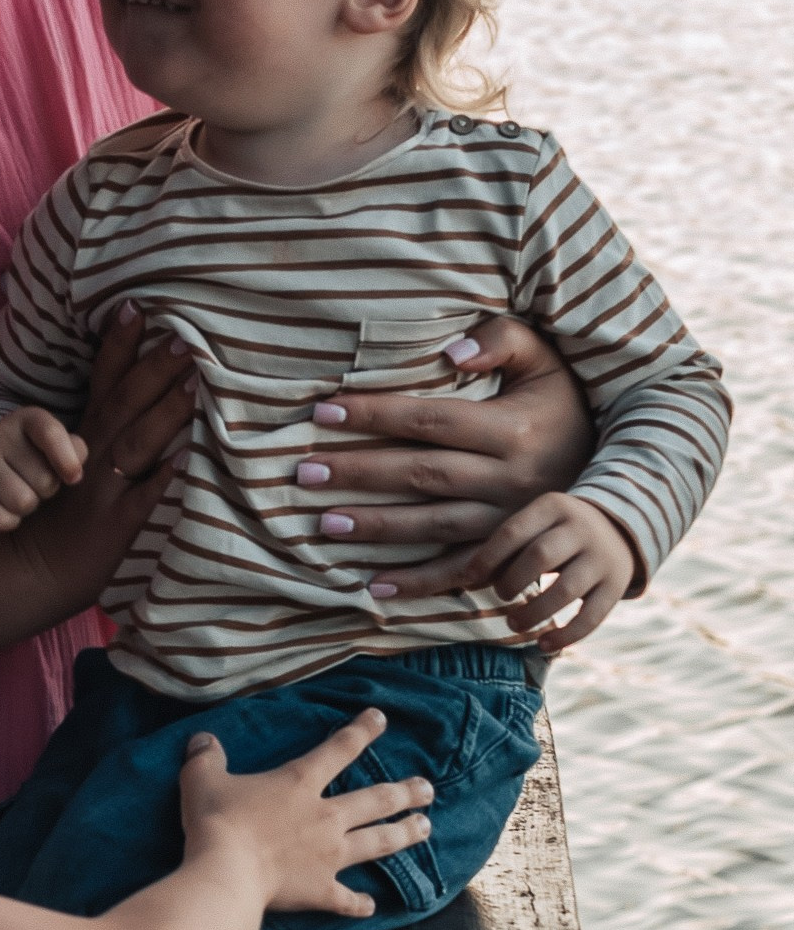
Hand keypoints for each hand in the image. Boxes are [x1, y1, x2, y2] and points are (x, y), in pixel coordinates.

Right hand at [0, 303, 194, 655]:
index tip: (136, 307)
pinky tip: (187, 459)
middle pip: (123, 403)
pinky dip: (163, 479)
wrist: (27, 570)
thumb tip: (136, 397)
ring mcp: (100, 488)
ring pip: (133, 442)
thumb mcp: (67, 466)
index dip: (118, 346)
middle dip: (153, 369)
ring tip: (195, 384)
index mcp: (80, 437)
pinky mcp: (112, 524)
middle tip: (183, 338)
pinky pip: (141, 499)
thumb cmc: (55, 515)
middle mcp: (88, 457)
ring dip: (166, 411)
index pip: (101, 381)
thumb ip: (99, 431)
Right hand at [0, 408, 85, 530]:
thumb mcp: (48, 443)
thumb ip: (73, 450)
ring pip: (23, 503)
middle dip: (46, 490)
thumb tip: (75, 471)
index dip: (68, 461)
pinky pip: (1, 520)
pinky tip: (0, 506)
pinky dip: (8, 521)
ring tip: (17, 492)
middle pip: (46, 482)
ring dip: (27, 507)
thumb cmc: (23, 454)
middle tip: (31, 481)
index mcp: (26, 418)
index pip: (51, 434)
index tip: (73, 478)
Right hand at [179, 709, 435, 919]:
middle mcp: (325, 817)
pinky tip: (371, 905)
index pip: (338, 749)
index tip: (381, 719)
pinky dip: (360, 903)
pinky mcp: (321, 890)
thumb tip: (203, 739)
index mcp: (300, 783)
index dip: (362, 731)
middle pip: (376, 800)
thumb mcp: (202, 779)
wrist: (226, 873)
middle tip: (428, 789)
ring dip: (404, 834)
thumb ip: (206, 757)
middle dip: (405, 792)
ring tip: (425, 828)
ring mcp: (329, 856)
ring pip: (377, 842)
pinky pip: (347, 898)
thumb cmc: (215, 821)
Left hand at [290, 312, 594, 601]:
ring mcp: (509, 520)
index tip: (324, 412)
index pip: (432, 420)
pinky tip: (374, 588)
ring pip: (434, 526)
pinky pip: (461, 571)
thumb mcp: (547, 362)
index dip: (377, 415)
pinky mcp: (510, 550)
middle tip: (303, 472)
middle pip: (422, 474)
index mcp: (513, 428)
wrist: (627, 467)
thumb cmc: (567, 403)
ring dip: (377, 527)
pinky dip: (419, 584)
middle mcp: (511, 478)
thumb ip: (503, 341)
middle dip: (360, 473)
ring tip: (324, 524)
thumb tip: (450, 350)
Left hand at [436, 490, 636, 652]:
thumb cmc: (557, 530)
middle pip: (540, 557)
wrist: (620, 525)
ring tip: (514, 623)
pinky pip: (592, 616)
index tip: (469, 577)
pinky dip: (566, 636)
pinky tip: (543, 645)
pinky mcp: (617, 586)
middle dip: (511, 582)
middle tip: (500, 596)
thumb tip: (466, 577)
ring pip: (566, 589)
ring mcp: (603, 558)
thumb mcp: (537, 520)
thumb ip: (508, 542)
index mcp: (554, 506)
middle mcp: (581, 529)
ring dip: (534, 613)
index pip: (514, 530)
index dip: (487, 557)